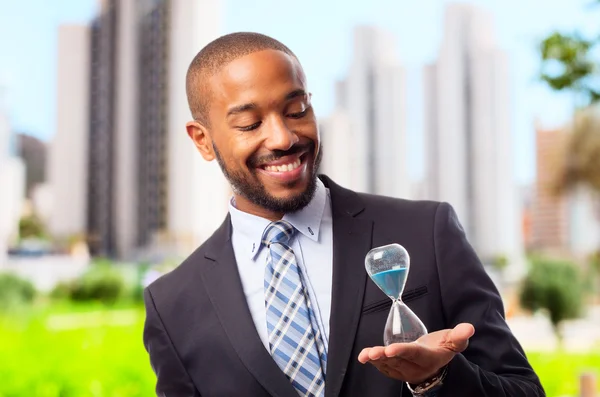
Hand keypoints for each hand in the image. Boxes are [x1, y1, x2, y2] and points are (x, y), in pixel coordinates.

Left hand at [358, 323, 474, 384]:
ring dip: (376, 360)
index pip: (414, 354)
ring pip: (388, 365)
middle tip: (372, 353)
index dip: (402, 351)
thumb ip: (459, 336)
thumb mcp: (452, 342)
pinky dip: (374, 362)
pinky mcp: (395, 371)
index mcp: (428, 358)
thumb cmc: (441, 348)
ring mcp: (404, 371)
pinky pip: (384, 368)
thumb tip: (469, 327)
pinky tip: (365, 356)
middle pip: (398, 361)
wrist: (435, 365)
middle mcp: (414, 367)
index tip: (391, 349)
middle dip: (384, 356)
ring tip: (365, 355)